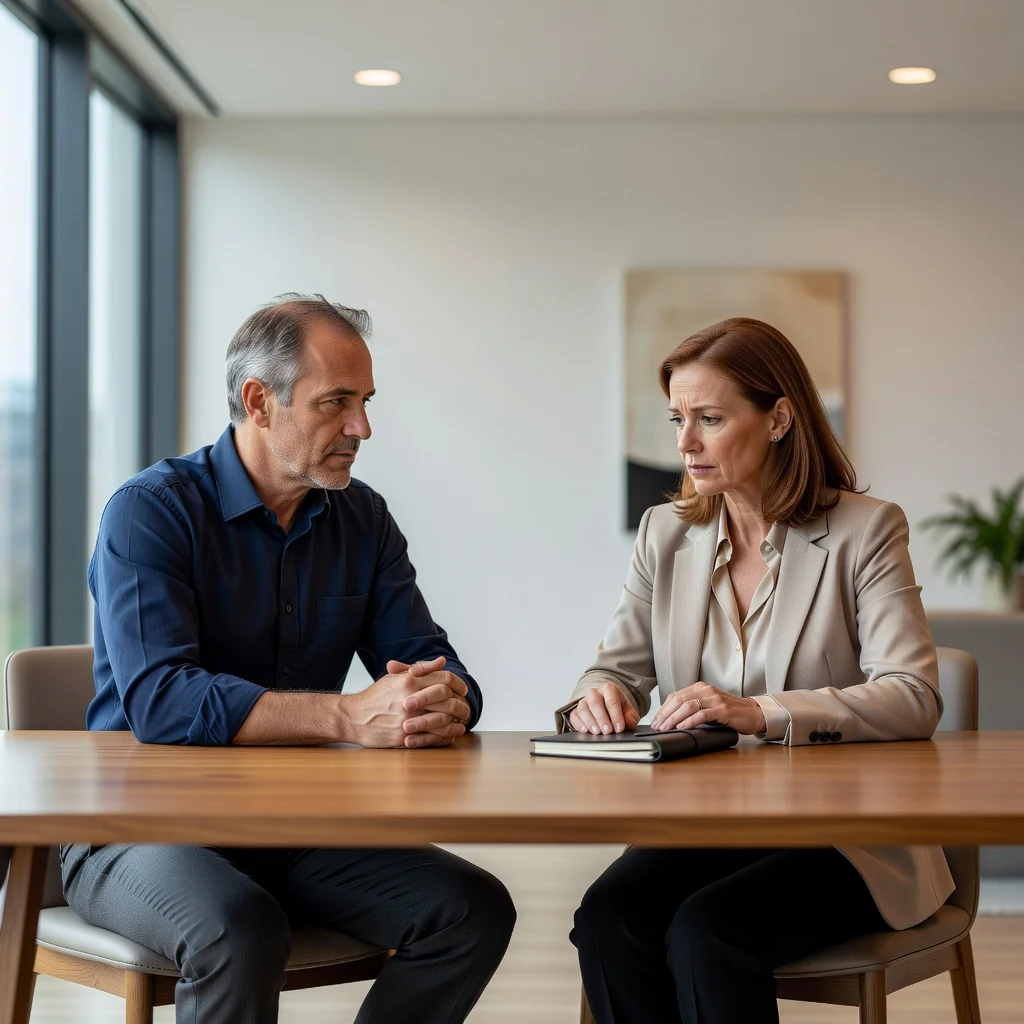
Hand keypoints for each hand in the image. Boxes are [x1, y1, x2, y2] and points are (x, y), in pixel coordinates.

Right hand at [338, 657, 465, 748]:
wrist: (353, 718)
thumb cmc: (375, 697)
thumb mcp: (395, 678)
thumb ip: (420, 669)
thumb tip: (442, 661)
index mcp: (409, 682)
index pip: (443, 679)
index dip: (458, 684)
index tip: (463, 689)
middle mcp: (410, 699)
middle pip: (447, 700)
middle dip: (461, 704)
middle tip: (465, 707)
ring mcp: (407, 720)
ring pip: (443, 720)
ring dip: (456, 721)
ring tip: (461, 721)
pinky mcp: (404, 737)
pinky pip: (432, 738)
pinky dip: (446, 737)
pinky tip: (451, 735)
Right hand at [569, 683, 640, 734]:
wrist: (607, 708)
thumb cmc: (618, 709)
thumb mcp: (628, 711)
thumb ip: (631, 716)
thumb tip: (629, 723)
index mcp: (609, 690)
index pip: (612, 701)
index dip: (616, 715)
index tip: (619, 728)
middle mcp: (594, 693)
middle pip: (595, 703)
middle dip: (602, 718)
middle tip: (608, 731)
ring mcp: (583, 701)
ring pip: (583, 708)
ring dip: (590, 721)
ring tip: (597, 732)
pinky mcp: (576, 711)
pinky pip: (574, 716)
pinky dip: (578, 723)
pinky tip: (585, 730)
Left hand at [649, 681, 765, 734]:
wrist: (753, 714)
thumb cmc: (728, 713)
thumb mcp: (707, 707)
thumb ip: (692, 709)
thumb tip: (670, 720)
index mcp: (700, 687)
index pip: (675, 696)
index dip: (663, 709)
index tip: (656, 721)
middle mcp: (706, 690)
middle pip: (679, 700)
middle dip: (665, 714)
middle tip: (657, 726)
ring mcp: (715, 699)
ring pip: (688, 706)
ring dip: (674, 718)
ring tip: (666, 728)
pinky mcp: (723, 710)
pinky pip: (702, 714)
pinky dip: (689, 721)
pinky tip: (681, 727)